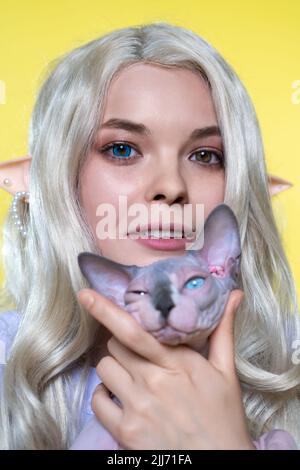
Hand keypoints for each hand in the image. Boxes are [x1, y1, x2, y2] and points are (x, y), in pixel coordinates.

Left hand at [77, 288, 254, 449]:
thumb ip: (223, 331)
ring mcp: (137, 407)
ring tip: (132, 377)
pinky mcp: (126, 431)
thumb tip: (234, 295)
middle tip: (137, 354)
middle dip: (122, 344)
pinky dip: (104, 396)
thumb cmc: (224, 418)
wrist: (219, 463)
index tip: (86, 295)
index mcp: (177, 363)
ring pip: (104, 369)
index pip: (134, 330)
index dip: (106, 310)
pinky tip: (121, 399)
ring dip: (114, 368)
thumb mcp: (226, 372)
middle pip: (115, 345)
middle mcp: (153, 381)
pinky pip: (97, 401)